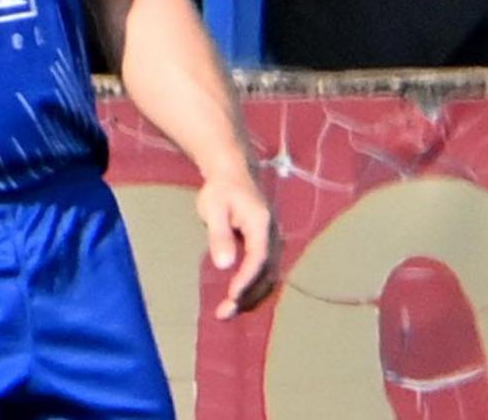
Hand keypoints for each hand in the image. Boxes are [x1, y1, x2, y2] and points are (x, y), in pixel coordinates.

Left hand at [195, 172, 280, 319]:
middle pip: (268, 272)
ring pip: (269, 275)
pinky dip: (254, 288)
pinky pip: (266, 272)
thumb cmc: (221, 191)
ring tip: (228, 312)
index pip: (258, 258)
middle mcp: (273, 235)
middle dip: (248, 296)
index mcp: (261, 224)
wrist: (234, 174)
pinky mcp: (266, 245)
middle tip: (223, 314)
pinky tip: (238, 299)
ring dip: (252, 296)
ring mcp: (272, 241)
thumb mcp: (214, 209)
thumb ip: (219, 236)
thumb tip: (224, 265)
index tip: (231, 297)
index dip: (246, 280)